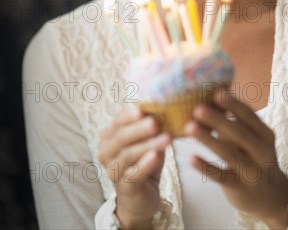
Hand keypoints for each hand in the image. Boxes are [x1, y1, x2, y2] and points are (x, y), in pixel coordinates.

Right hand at [97, 106, 171, 228]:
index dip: (128, 116)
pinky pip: (133, 174)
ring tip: (166, 138)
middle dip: (138, 129)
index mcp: (110, 138)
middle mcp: (106, 154)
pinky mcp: (125, 188)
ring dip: (147, 145)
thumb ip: (150, 126)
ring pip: (128, 155)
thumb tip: (163, 106)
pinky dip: (144, 164)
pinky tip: (156, 156)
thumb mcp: (148, 141)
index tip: (142, 109)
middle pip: (120, 138)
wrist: (142, 196)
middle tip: (155, 122)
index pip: (117, 122)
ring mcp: (113, 172)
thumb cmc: (144, 162)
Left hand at [185, 92, 287, 228]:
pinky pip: (222, 178)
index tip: (217, 93)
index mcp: (265, 135)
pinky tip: (191, 158)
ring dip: (208, 139)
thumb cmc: (255, 158)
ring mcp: (253, 172)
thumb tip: (208, 100)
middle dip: (218, 120)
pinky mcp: (241, 190)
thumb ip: (233, 123)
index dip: (234, 104)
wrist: (272, 198)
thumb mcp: (251, 140)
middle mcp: (262, 152)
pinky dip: (206, 167)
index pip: (250, 116)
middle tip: (197, 108)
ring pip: (230, 154)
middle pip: (240, 133)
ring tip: (189, 127)